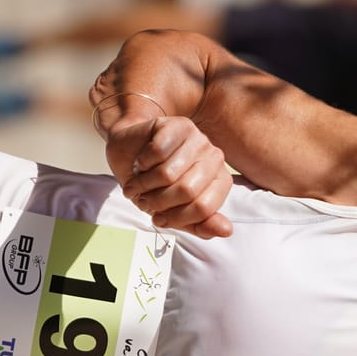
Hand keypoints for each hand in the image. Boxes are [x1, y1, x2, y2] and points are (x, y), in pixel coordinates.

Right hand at [92, 93, 234, 238]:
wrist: (131, 153)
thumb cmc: (154, 184)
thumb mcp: (175, 212)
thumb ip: (200, 224)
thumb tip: (226, 231)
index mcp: (220, 181)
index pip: (203, 209)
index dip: (175, 218)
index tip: (159, 218)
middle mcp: (215, 158)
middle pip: (186, 192)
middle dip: (157, 201)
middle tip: (144, 200)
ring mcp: (198, 139)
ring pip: (168, 174)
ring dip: (145, 184)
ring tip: (139, 184)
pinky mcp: (178, 124)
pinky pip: (156, 153)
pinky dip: (142, 163)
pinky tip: (142, 163)